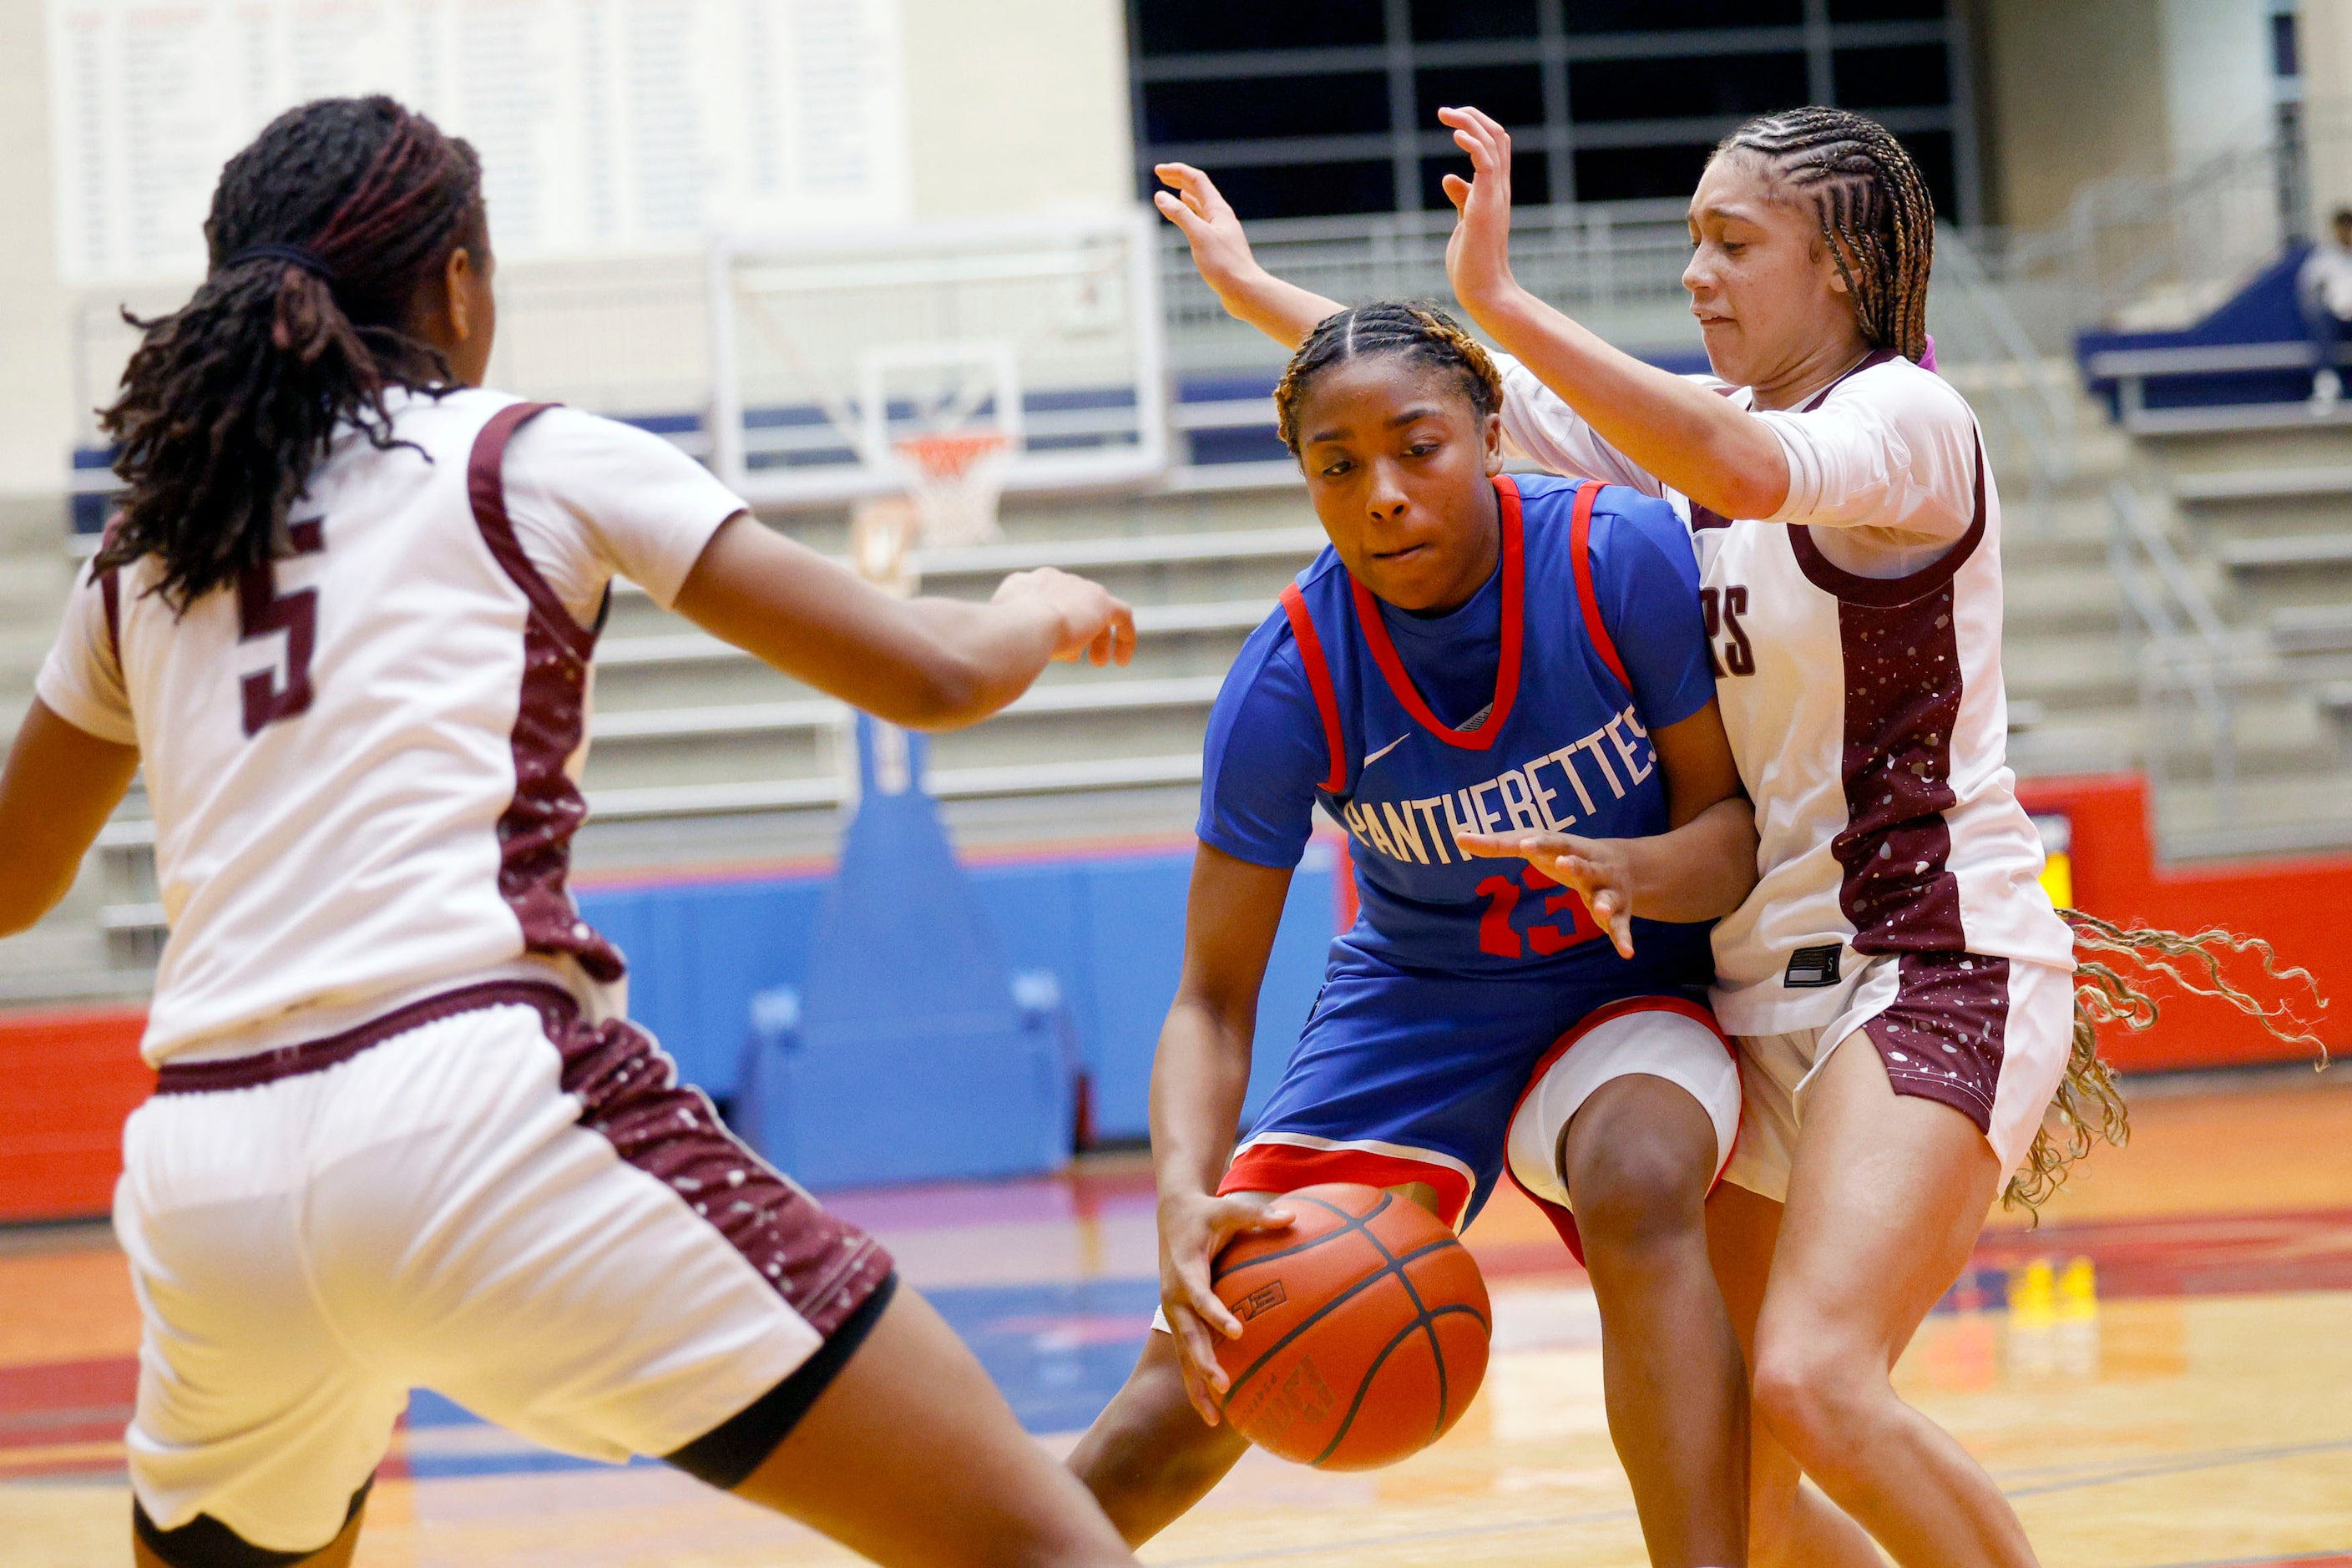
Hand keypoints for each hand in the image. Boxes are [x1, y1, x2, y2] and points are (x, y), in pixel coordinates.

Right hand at [990, 567, 1135, 666]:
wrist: (1021, 629)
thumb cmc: (1000, 643)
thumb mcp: (999, 642)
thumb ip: (1008, 644)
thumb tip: (1009, 664)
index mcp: (1022, 584)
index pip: (1040, 600)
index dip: (1048, 624)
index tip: (1051, 649)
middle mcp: (1050, 579)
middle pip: (1069, 603)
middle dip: (1073, 630)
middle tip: (1073, 657)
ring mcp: (1076, 586)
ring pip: (1095, 610)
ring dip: (1097, 637)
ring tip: (1098, 662)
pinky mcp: (1100, 601)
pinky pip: (1121, 615)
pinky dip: (1125, 636)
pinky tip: (1123, 661)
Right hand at [1154, 163, 1263, 302]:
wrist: (1245, 291)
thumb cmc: (1225, 265)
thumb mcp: (1199, 236)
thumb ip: (1180, 215)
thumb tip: (1161, 196)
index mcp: (1218, 210)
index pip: (1197, 180)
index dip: (1177, 171)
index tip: (1158, 170)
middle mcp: (1220, 216)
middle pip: (1199, 189)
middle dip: (1179, 179)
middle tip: (1160, 174)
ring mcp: (1220, 230)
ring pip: (1201, 205)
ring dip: (1185, 195)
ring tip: (1172, 190)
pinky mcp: (1218, 245)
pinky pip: (1202, 221)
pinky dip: (1191, 214)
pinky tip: (1187, 217)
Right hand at [1156, 1189, 1294, 1423]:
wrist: (1173, 1216)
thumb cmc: (1206, 1213)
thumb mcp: (1229, 1208)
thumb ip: (1258, 1214)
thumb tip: (1293, 1216)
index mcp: (1185, 1270)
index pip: (1199, 1296)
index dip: (1215, 1314)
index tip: (1237, 1332)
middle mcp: (1174, 1296)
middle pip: (1186, 1334)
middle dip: (1202, 1362)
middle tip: (1222, 1385)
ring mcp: (1173, 1311)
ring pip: (1182, 1354)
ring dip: (1196, 1384)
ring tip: (1213, 1418)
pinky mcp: (1178, 1320)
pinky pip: (1185, 1355)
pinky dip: (1195, 1381)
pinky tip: (1213, 1411)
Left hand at [1437, 106, 1521, 314]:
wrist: (1485, 292)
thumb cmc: (1474, 263)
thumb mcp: (1465, 223)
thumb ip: (1462, 199)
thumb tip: (1449, 178)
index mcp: (1495, 192)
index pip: (1496, 147)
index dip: (1477, 128)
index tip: (1453, 121)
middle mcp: (1499, 189)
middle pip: (1497, 137)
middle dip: (1472, 117)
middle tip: (1446, 111)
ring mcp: (1495, 196)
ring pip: (1492, 144)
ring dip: (1469, 123)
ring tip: (1446, 114)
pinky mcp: (1485, 206)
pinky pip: (1485, 164)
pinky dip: (1473, 144)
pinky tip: (1457, 135)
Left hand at [1455, 828, 1637, 958]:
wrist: (1626, 864)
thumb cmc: (1566, 854)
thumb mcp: (1537, 846)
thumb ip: (1500, 844)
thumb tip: (1459, 837)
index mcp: (1570, 847)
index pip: (1554, 841)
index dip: (1540, 842)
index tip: (1523, 843)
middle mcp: (1593, 865)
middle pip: (1585, 864)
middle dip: (1576, 864)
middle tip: (1564, 864)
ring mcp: (1608, 889)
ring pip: (1607, 895)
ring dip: (1603, 902)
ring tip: (1598, 911)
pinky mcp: (1619, 912)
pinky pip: (1621, 925)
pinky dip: (1624, 937)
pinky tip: (1627, 952)